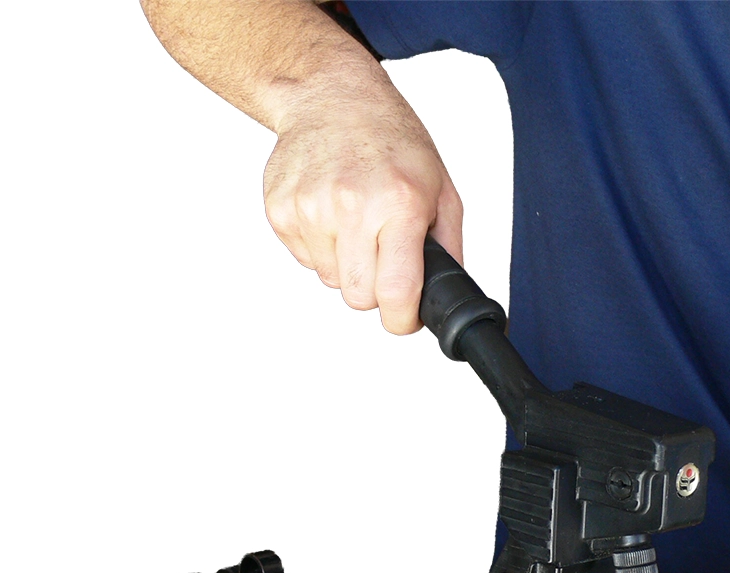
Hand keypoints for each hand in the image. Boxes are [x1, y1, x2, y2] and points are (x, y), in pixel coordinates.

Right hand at [263, 77, 462, 331]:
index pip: (395, 293)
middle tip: (383, 258)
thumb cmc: (393, 142)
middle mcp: (352, 205)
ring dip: (347, 266)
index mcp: (399, 204)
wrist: (333, 96)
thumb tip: (447, 298)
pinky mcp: (280, 208)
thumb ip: (449, 250)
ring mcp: (311, 206)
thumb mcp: (442, 191)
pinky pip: (305, 260)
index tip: (404, 318)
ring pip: (330, 281)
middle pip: (359, 298)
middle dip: (375, 290)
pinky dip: (321, 248)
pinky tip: (331, 213)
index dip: (402, 319)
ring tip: (356, 224)